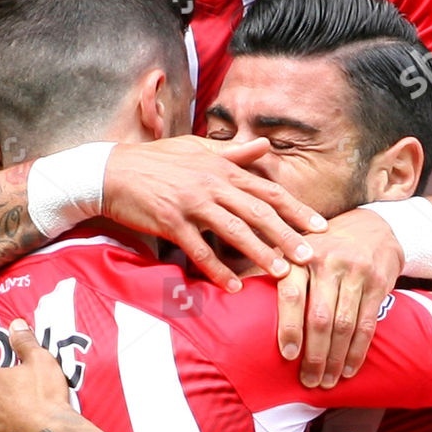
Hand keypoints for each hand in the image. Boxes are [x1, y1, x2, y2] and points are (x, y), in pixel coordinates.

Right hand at [104, 137, 326, 291]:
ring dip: (260, 253)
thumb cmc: (157, 161)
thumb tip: (264, 144)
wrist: (112, 171)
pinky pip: (198, 250)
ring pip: (234, 231)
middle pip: (258, 212)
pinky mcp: (170, 221)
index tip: (320, 226)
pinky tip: (233, 286)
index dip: (296, 209)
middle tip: (311, 257)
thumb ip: (232, 152)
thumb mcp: (197, 148)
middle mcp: (212, 183)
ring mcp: (191, 203)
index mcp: (222, 167)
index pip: (267, 189)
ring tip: (282, 273)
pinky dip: (216, 269)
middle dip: (287, 235)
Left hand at [276, 208, 404, 387]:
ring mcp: (356, 272)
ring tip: (327, 381)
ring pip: (344, 325)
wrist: (372, 226)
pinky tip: (350, 369)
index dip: (289, 327)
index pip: (292, 294)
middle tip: (308, 382)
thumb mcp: (295, 249)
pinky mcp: (378, 282)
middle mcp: (328, 261)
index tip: (288, 356)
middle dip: (314, 354)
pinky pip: (367, 323)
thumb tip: (237, 303)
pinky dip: (358, 351)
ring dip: (335, 359)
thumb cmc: (322, 247)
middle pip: (320, 317)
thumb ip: (272, 272)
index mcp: (299, 256)